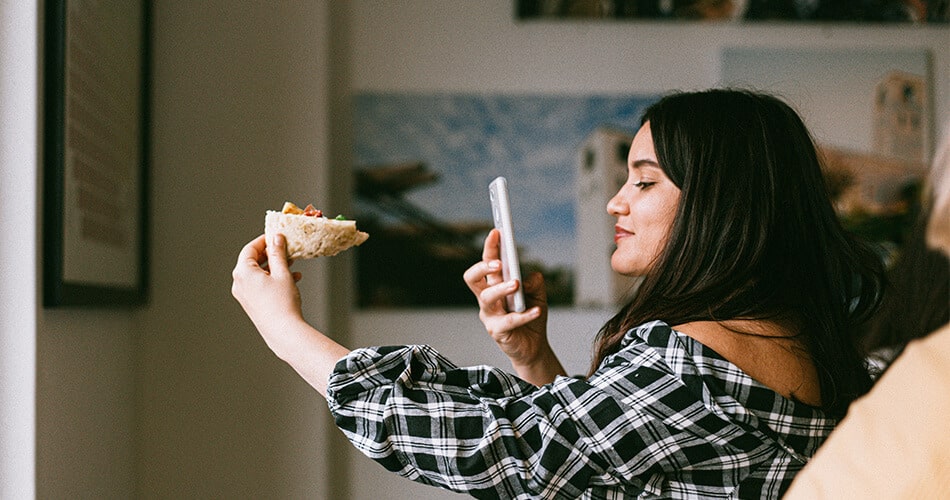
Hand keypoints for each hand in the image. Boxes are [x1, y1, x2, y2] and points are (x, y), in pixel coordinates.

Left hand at [231, 233, 304, 357]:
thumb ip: (278, 253)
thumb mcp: (282, 273)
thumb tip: (276, 239)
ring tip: (291, 265)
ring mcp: (244, 295)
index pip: (250, 249)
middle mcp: (239, 283)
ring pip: (258, 273)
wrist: (283, 331)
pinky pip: (260, 285)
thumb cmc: (282, 303)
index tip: (275, 237)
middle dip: (271, 254)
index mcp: (243, 272)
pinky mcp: (251, 303)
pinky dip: (273, 279)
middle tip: (285, 249)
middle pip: (253, 261)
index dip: (264, 240)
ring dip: (274, 267)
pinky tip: (291, 279)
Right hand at [464, 230, 563, 383]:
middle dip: (483, 266)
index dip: (489, 247)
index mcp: (494, 285)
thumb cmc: (530, 316)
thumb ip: (534, 282)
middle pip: (473, 278)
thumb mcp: (537, 294)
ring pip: (486, 298)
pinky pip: (508, 321)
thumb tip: (527, 277)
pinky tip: (536, 309)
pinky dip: (524, 314)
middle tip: (498, 262)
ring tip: (516, 284)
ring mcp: (490, 316)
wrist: (534, 347)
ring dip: (501, 288)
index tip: (497, 232)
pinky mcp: (497, 332)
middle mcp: (487, 299)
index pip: (487, 263)